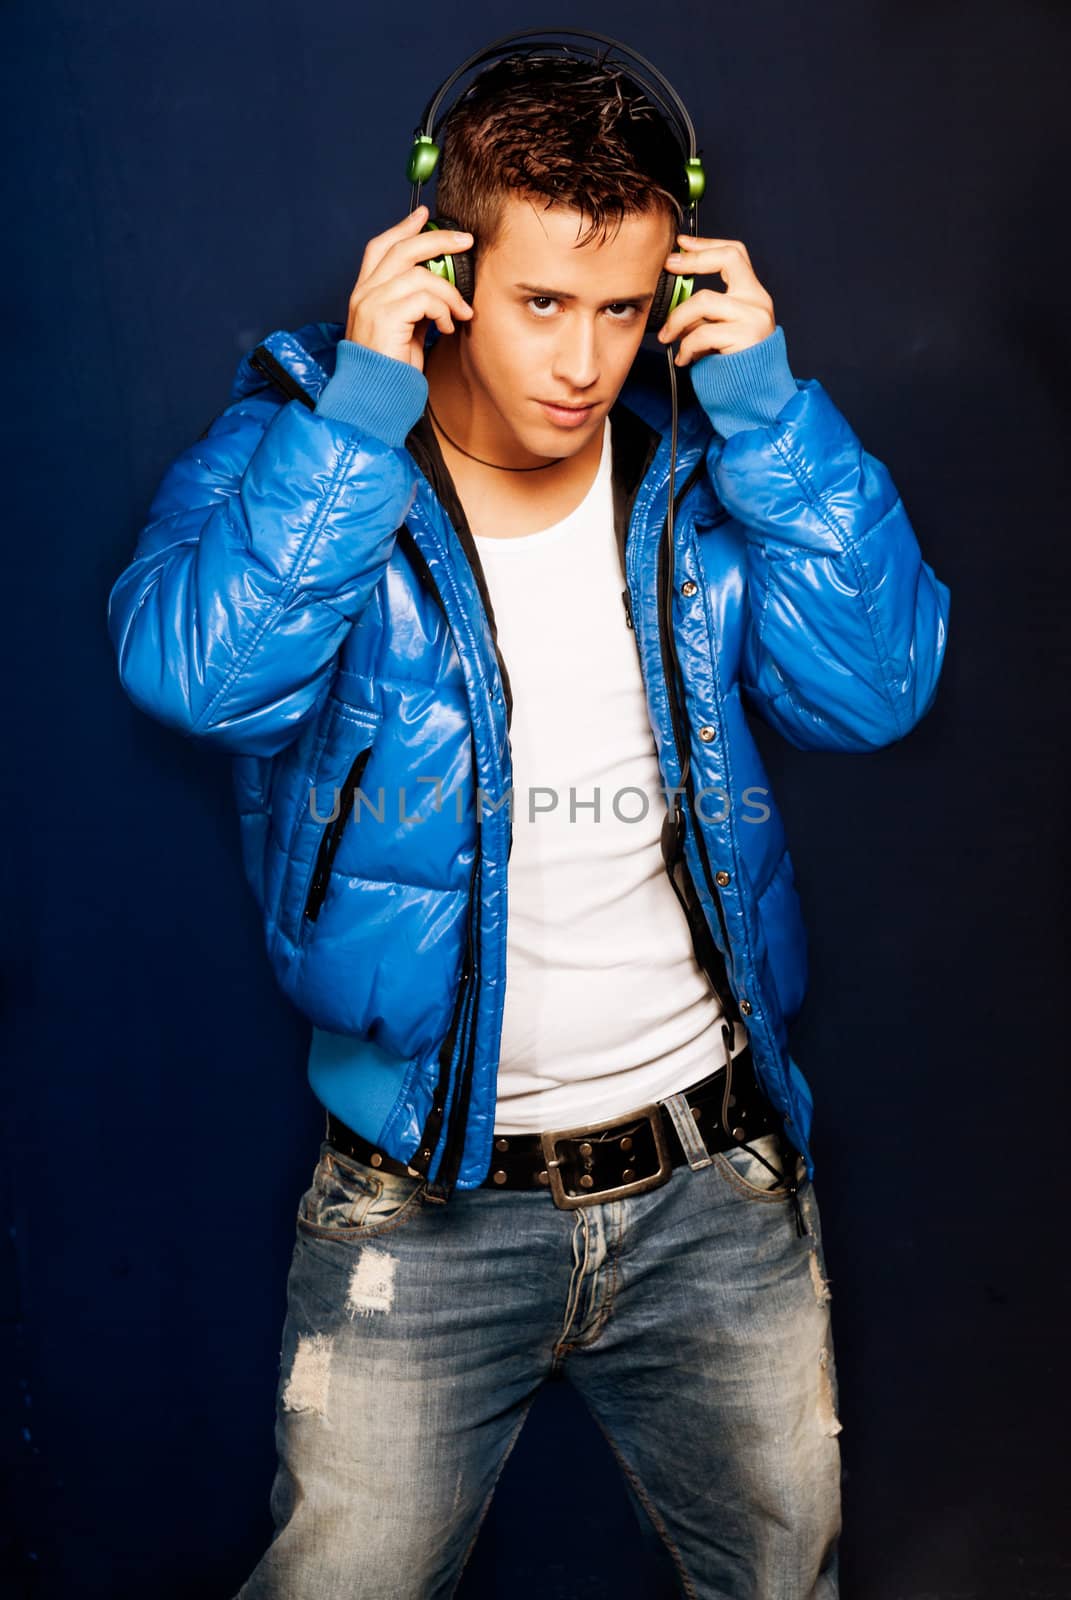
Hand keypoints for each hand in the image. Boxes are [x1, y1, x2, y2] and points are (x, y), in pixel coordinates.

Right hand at [345, 203, 474, 371]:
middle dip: (437, 240)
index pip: (381, 247)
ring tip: (461, 314)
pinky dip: (444, 310)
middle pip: (402, 248)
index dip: (403, 228)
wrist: (373, 399)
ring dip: (449, 293)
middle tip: (465, 241)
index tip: (425, 216)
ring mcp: (372, 303)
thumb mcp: (403, 331)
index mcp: (365, 293)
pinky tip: (448, 328)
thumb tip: (440, 292)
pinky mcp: (385, 316)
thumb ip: (413, 307)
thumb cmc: (389, 372)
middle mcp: (364, 293)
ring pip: (420, 274)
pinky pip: (425, 297)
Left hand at [656, 235, 775, 364]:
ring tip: (668, 337)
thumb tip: (676, 295)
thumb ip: (708, 311)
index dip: (706, 244)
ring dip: (677, 319)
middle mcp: (758, 301)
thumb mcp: (722, 330)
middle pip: (726, 260)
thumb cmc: (734, 366)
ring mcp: (753, 319)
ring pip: (703, 301)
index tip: (681, 244)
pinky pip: (702, 333)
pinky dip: (686, 346)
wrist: (755, 400)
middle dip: (694, 259)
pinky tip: (684, 358)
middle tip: (669, 267)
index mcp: (753, 295)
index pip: (734, 254)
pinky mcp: (744, 340)